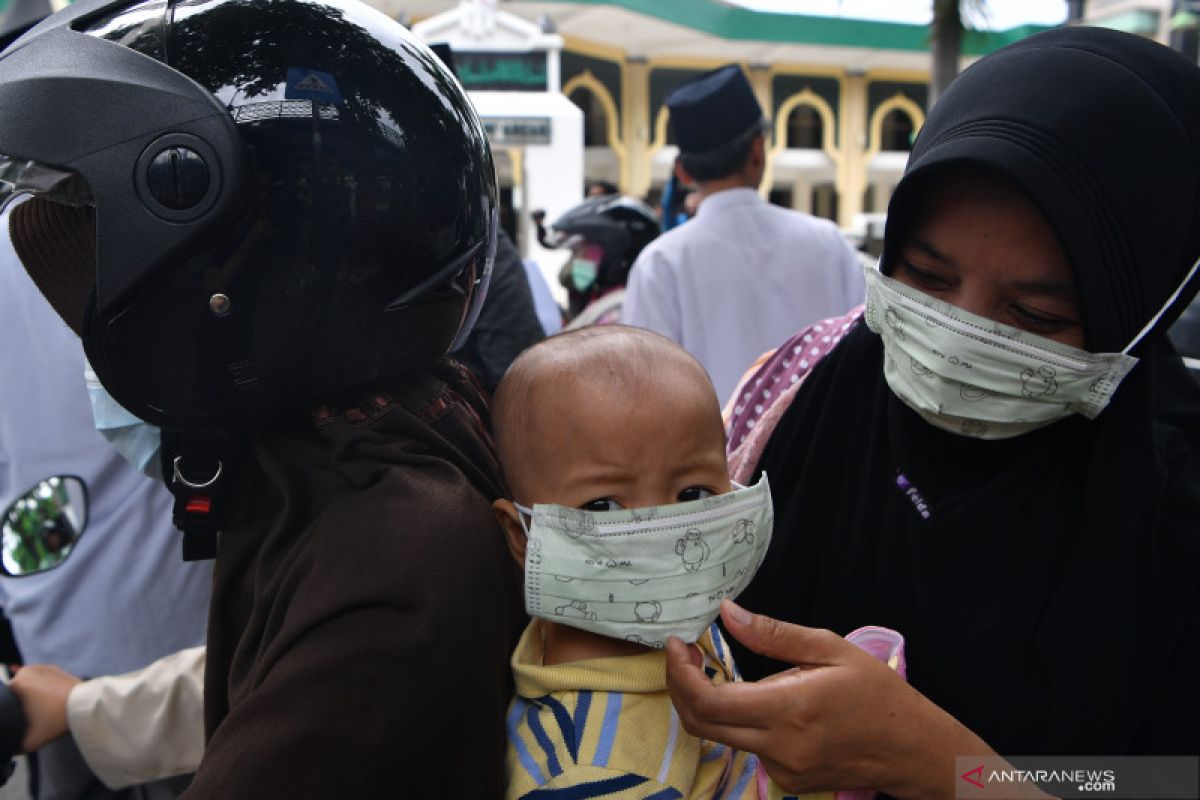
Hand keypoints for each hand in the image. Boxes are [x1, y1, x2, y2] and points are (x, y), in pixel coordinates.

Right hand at [8, 664, 80, 751]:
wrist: (85, 705)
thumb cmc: (57, 720)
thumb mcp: (32, 740)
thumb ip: (16, 748)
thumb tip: (10, 750)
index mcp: (17, 684)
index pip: (2, 697)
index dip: (7, 709)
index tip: (15, 718)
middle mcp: (27, 671)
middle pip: (13, 690)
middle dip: (16, 702)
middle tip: (26, 715)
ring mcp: (41, 667)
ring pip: (26, 683)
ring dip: (28, 694)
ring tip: (37, 708)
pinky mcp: (53, 668)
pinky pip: (39, 678)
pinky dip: (40, 687)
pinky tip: (45, 699)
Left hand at [665, 600, 994, 799]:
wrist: (913, 750)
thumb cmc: (876, 693)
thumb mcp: (830, 648)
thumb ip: (773, 633)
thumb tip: (726, 612)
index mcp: (789, 709)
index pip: (708, 702)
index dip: (680, 674)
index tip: (677, 645)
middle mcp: (779, 747)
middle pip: (701, 724)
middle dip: (680, 687)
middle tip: (683, 655)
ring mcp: (781, 770)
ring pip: (720, 736)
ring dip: (708, 703)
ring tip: (719, 670)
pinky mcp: (786, 782)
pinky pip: (747, 748)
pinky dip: (740, 722)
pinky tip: (762, 702)